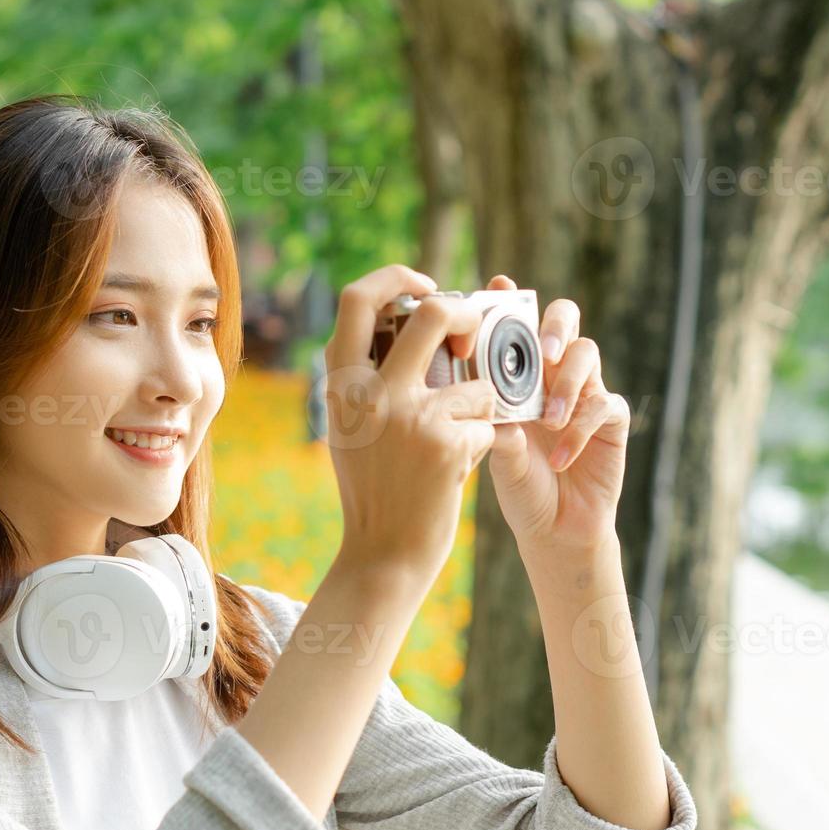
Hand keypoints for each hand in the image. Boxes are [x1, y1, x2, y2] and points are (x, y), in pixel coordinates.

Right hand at [323, 265, 498, 588]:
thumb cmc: (375, 484)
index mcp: (341, 381)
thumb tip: (414, 315)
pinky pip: (487, 421)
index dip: (398, 278)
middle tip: (474, 333)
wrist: (383, 551)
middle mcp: (369, 391)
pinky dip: (481, 442)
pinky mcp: (445, 444)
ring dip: (480, 407)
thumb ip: (370, 375)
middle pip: (434, 312)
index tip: (426, 285)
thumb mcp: (351, 424)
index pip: (357, 297)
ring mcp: (408, 416)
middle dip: (467, 314)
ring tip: (457, 439)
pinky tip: (458, 469)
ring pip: (476, 379)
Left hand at [484, 274, 630, 549]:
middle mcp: (553, 373)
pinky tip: (560, 456)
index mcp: (518, 374)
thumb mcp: (496, 454)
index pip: (515, 326)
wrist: (554, 530)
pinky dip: (579, 428)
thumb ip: (493, 424)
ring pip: (589, 354)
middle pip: (564, 318)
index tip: (497, 286)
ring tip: (547, 420)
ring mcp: (584, 391)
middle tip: (545, 351)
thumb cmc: (518, 486)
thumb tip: (488, 400)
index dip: (508, 301)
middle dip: (554, 324)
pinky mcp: (611, 418)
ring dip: (567, 384)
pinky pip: (604, 404)